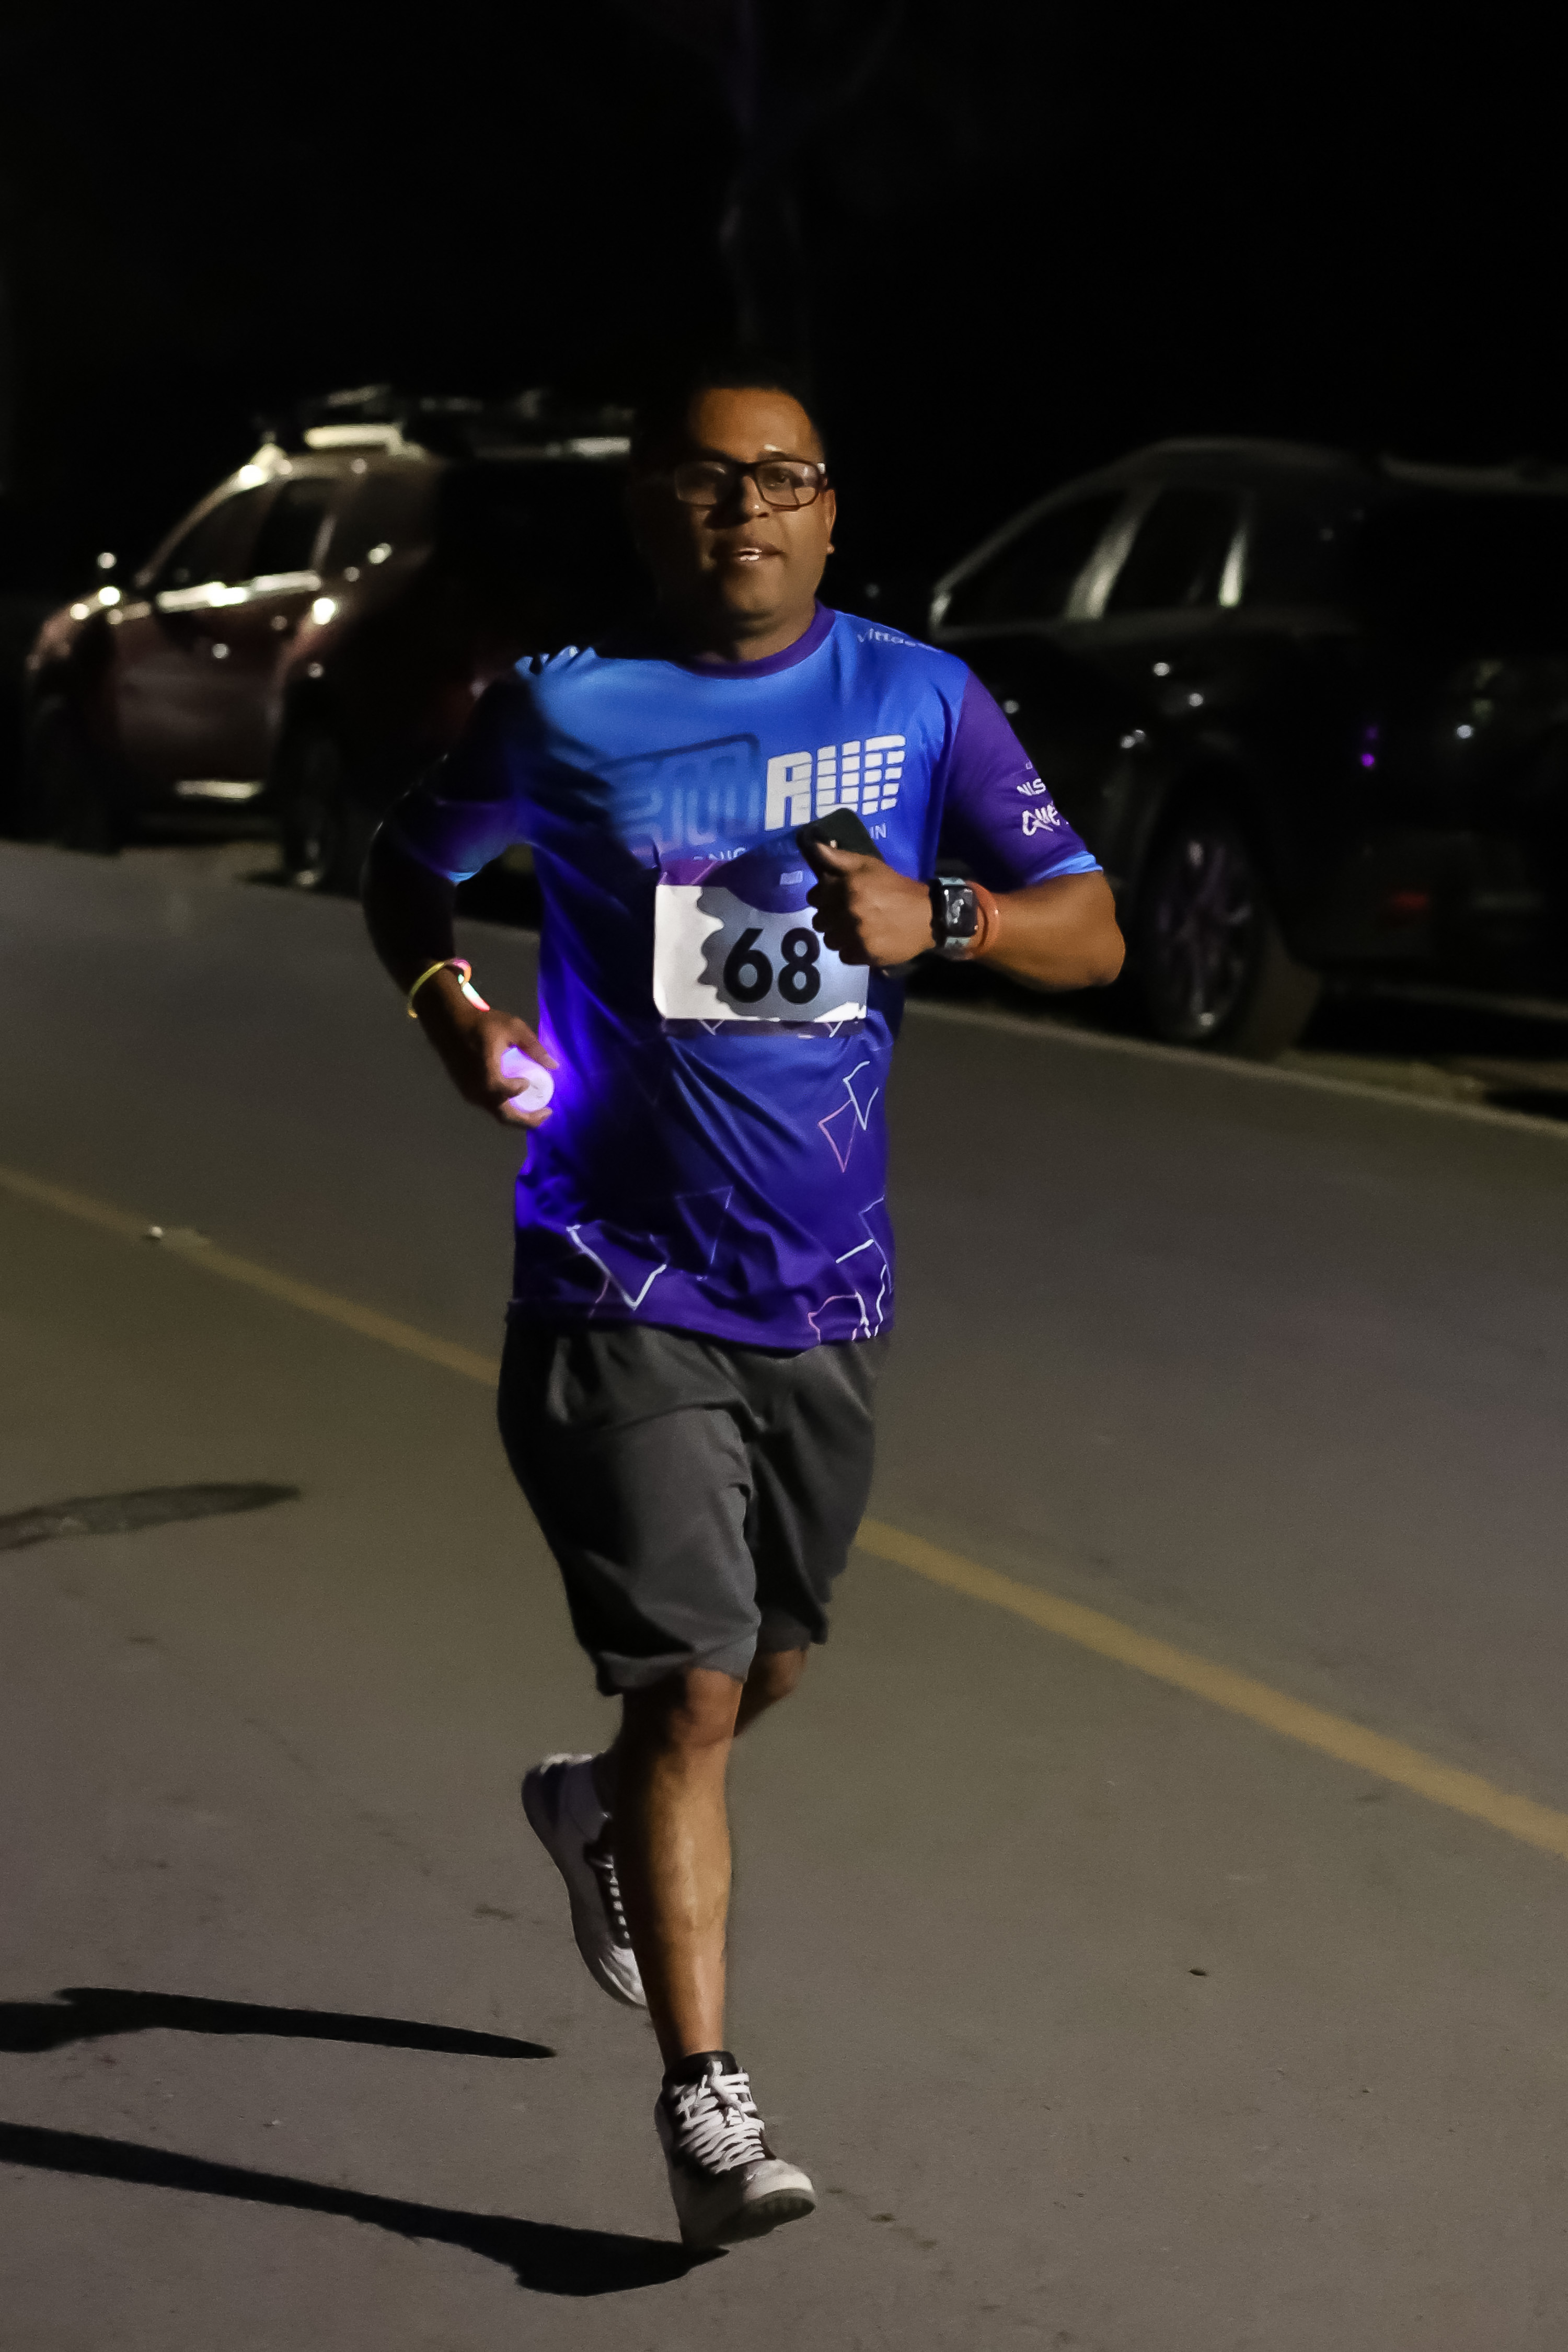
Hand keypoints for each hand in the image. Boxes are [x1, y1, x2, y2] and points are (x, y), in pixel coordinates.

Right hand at [415, 970, 556, 1126]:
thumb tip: (554, 1065)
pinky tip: (515, 1098)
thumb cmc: (482, 1023)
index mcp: (488, 1075)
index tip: (529, 1081)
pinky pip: (488, 1105)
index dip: (522, 1089)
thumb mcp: (513, 1028)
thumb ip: (534, 1047)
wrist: (450, 1022)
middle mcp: (478, 1090)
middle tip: (546, 1114)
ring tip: (534, 1109)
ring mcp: (470, 1093)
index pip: (509, 1092)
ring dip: (517, 1115)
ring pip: (496, 1113)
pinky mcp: (466, 1091)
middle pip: (505, 1116)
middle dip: (528, 1120)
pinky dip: (505, 1107)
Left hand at [803, 841, 934, 966]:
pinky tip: (865, 941)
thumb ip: (839, 857)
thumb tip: (814, 846)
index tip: (836, 899)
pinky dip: (852, 951)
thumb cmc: (895, 887)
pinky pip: (843, 956)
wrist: (926, 916)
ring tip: (856, 930)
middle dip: (831, 918)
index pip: (814, 897)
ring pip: (829, 941)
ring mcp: (856, 934)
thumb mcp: (869, 865)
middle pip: (819, 921)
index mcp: (848, 885)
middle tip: (848, 915)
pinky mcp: (865, 954)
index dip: (823, 898)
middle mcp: (849, 910)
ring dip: (840, 936)